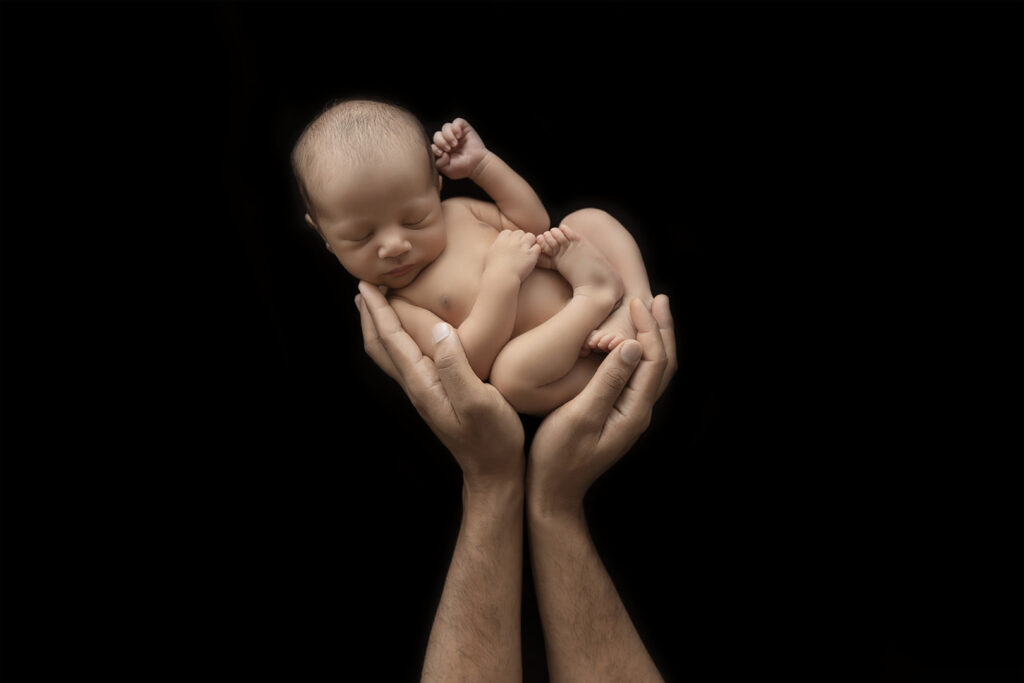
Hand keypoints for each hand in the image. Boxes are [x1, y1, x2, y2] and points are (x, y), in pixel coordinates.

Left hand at [355, 281, 524, 486]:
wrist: (494, 473)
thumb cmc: (492, 439)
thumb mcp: (478, 401)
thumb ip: (456, 367)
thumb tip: (438, 331)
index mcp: (422, 384)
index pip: (392, 340)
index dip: (378, 311)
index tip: (367, 284)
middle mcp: (417, 387)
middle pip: (382, 347)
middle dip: (371, 315)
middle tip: (365, 287)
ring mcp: (425, 393)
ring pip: (391, 354)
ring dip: (381, 327)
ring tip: (378, 306)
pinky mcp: (437, 396)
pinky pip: (408, 360)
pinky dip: (399, 339)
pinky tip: (412, 335)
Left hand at [432, 118, 488, 179]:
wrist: (477, 165)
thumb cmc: (463, 168)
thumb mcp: (447, 169)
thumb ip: (438, 163)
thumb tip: (440, 152)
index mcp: (442, 150)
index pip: (433, 144)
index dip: (435, 148)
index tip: (442, 153)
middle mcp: (448, 141)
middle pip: (437, 135)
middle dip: (441, 142)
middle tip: (449, 149)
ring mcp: (456, 134)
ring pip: (445, 127)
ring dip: (448, 135)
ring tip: (455, 144)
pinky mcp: (464, 128)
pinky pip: (457, 121)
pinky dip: (456, 127)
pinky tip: (459, 136)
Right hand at [485, 229, 540, 282]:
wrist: (501, 278)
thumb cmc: (492, 270)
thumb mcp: (488, 255)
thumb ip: (494, 248)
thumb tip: (496, 246)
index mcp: (501, 240)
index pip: (508, 232)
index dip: (511, 238)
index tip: (511, 245)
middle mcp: (512, 241)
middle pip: (520, 233)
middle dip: (521, 239)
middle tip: (521, 248)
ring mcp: (522, 247)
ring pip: (530, 237)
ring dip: (530, 242)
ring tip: (529, 251)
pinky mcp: (531, 255)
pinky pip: (538, 247)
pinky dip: (536, 251)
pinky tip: (533, 257)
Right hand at [528, 296, 676, 514]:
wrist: (552, 493)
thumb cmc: (559, 457)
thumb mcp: (581, 415)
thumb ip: (608, 381)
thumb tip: (632, 346)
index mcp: (634, 410)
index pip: (654, 361)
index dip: (648, 328)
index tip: (635, 301)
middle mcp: (638, 411)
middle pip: (662, 365)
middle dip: (661, 330)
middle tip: (657, 299)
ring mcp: (628, 414)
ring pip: (651, 371)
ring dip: (652, 339)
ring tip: (648, 313)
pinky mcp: (615, 414)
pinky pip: (636, 377)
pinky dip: (636, 353)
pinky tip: (623, 342)